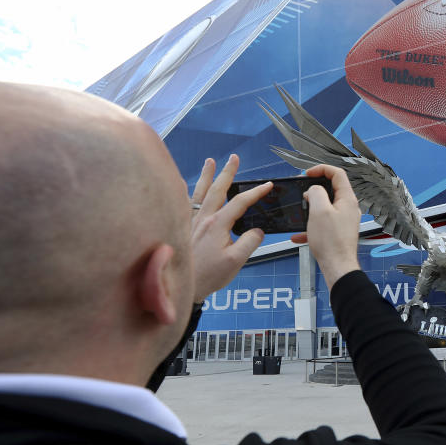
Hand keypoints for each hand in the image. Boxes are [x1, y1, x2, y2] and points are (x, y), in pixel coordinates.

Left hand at [190, 154, 272, 302]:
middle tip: (234, 159)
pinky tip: (180, 184)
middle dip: (228, 172)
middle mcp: (202, 218)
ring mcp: (190, 221)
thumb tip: (257, 231)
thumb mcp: (236, 262)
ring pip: (199, 192)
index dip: (256, 192)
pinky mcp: (181, 228)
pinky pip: (183, 204)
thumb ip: (250, 242)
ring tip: (210, 161)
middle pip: (217, 189)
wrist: (177, 285)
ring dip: (206, 175)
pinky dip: (183, 191)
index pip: (241, 202)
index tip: (268, 185)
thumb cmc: (207, 276)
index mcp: (218, 224)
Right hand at [290, 164, 360, 287]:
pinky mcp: (338, 233)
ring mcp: (344, 221)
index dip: (321, 169)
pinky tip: (298, 235)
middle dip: (314, 190)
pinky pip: (323, 225)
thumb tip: (313, 190)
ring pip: (325, 208)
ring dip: (311, 209)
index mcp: (347, 199)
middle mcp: (348, 209)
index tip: (307, 173)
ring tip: (300, 213)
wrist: (338, 267)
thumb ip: (316, 193)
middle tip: (302, 192)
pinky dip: (310, 227)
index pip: (337, 174)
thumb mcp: (319, 211)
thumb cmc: (331, 242)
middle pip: (331, 190)